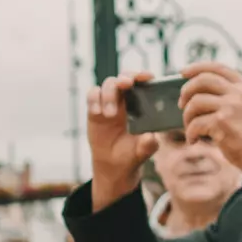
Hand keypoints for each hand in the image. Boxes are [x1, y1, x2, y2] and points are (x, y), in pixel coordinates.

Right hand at [87, 72, 161, 208]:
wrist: (114, 164)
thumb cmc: (133, 153)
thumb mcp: (143, 151)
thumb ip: (148, 144)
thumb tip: (150, 137)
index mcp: (142, 104)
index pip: (143, 83)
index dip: (143, 76)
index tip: (146, 76)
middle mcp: (126, 100)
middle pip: (123, 78)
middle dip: (125, 77)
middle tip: (127, 84)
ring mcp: (109, 103)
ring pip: (108, 84)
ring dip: (109, 95)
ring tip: (110, 114)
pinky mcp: (94, 109)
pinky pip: (92, 95)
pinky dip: (94, 99)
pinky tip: (97, 112)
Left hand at [180, 62, 241, 182]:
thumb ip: (229, 94)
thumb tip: (194, 90)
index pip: (217, 67)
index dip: (197, 67)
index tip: (182, 72)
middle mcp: (239, 93)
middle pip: (202, 80)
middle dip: (186, 91)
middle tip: (181, 104)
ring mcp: (231, 106)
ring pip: (195, 102)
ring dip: (186, 116)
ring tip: (190, 128)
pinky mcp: (222, 122)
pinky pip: (195, 123)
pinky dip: (190, 134)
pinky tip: (193, 140)